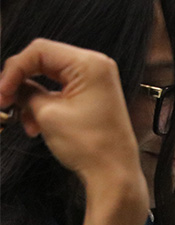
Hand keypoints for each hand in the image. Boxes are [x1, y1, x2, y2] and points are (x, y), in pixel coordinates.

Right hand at [0, 38, 144, 191]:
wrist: (113, 173)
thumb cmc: (89, 145)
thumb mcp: (47, 114)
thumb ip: (25, 92)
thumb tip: (11, 86)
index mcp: (89, 64)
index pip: (39, 50)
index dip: (14, 69)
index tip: (1, 92)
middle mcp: (96, 67)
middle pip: (44, 61)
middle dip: (20, 83)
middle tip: (4, 102)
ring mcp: (96, 82)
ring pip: (49, 78)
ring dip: (31, 98)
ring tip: (27, 123)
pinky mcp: (94, 96)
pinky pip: (61, 91)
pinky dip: (45, 105)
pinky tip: (36, 126)